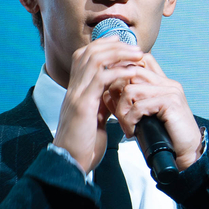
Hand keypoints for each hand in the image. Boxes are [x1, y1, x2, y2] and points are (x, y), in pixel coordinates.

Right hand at [54, 37, 153, 172]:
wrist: (70, 163)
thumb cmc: (83, 145)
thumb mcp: (94, 117)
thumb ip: (102, 101)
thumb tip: (114, 91)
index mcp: (76, 90)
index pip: (84, 56)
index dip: (103, 46)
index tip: (123, 45)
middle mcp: (73, 88)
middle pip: (88, 52)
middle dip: (113, 45)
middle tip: (135, 47)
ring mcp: (76, 95)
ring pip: (94, 60)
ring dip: (118, 54)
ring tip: (137, 55)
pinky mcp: (82, 105)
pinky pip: (100, 79)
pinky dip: (118, 72)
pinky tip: (132, 72)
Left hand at [109, 51, 203, 169]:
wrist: (185, 153)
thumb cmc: (163, 136)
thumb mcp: (141, 116)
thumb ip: (127, 102)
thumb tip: (106, 92)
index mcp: (162, 82)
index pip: (138, 61)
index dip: (121, 73)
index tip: (112, 94)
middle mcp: (167, 82)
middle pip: (130, 72)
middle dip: (116, 94)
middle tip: (119, 116)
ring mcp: (170, 90)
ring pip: (130, 89)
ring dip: (122, 111)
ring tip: (127, 126)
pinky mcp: (171, 102)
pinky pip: (139, 106)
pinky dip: (130, 121)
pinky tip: (133, 132)